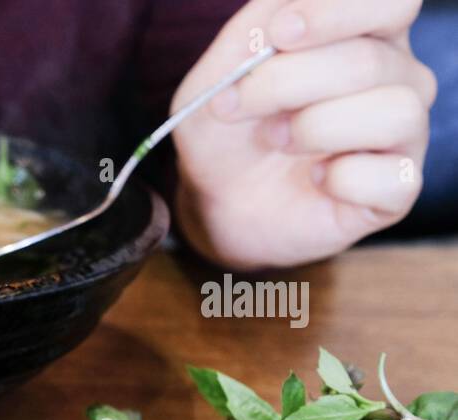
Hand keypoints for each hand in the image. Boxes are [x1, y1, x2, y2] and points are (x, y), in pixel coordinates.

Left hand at [171, 0, 434, 269]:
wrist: (217, 200)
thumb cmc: (229, 131)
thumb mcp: (220, 74)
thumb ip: (255, 31)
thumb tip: (286, 14)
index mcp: (366, 35)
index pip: (392, 3)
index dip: (337, 13)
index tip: (280, 33)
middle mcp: (396, 77)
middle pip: (370, 61)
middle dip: (287, 83)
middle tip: (237, 106)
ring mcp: (402, 134)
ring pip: (394, 111)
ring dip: (316, 128)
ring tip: (277, 141)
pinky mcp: (397, 189)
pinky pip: (393, 179)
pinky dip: (341, 180)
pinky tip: (315, 179)